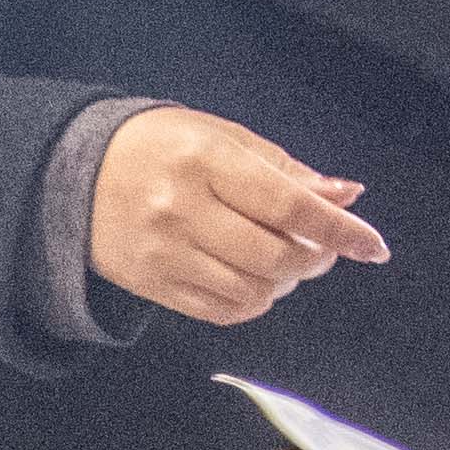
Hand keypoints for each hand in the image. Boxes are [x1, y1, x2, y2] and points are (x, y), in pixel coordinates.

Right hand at [94, 106, 393, 327]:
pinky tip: (255, 280)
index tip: (373, 246)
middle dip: (314, 258)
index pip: (288, 206)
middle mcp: (181, 209)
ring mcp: (164, 252)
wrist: (76, 171)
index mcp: (204, 160)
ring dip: (285, 282)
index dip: (339, 230)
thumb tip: (347, 196)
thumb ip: (285, 171)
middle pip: (275, 257)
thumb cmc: (161, 147)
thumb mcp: (222, 138)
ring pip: (253, 291)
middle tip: (320, 247)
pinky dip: (254, 301)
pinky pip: (222, 311)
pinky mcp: (152, 285)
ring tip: (283, 262)